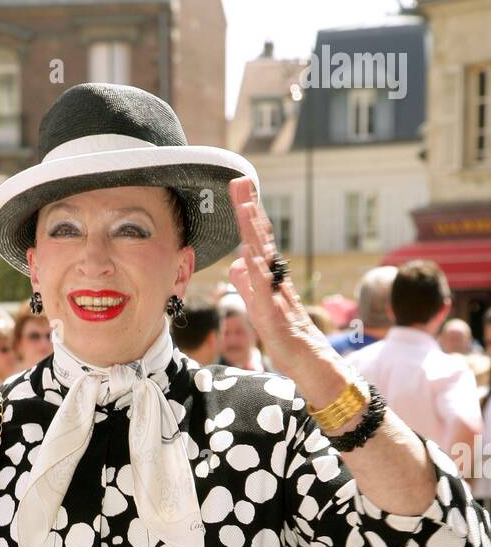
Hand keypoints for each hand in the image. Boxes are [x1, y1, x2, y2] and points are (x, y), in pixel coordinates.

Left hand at [227, 177, 350, 411]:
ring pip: (265, 259)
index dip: (248, 215)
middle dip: (250, 211)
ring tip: (245, 207)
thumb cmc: (287, 338)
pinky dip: (257, 273)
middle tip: (240, 182)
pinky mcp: (275, 317)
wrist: (311, 364)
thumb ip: (248, 286)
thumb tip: (235, 265)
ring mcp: (277, 297)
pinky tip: (248, 256)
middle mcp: (276, 281)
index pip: (259, 241)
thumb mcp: (260, 308)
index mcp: (272, 279)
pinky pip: (265, 292)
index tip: (239, 189)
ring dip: (254, 233)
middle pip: (262, 240)